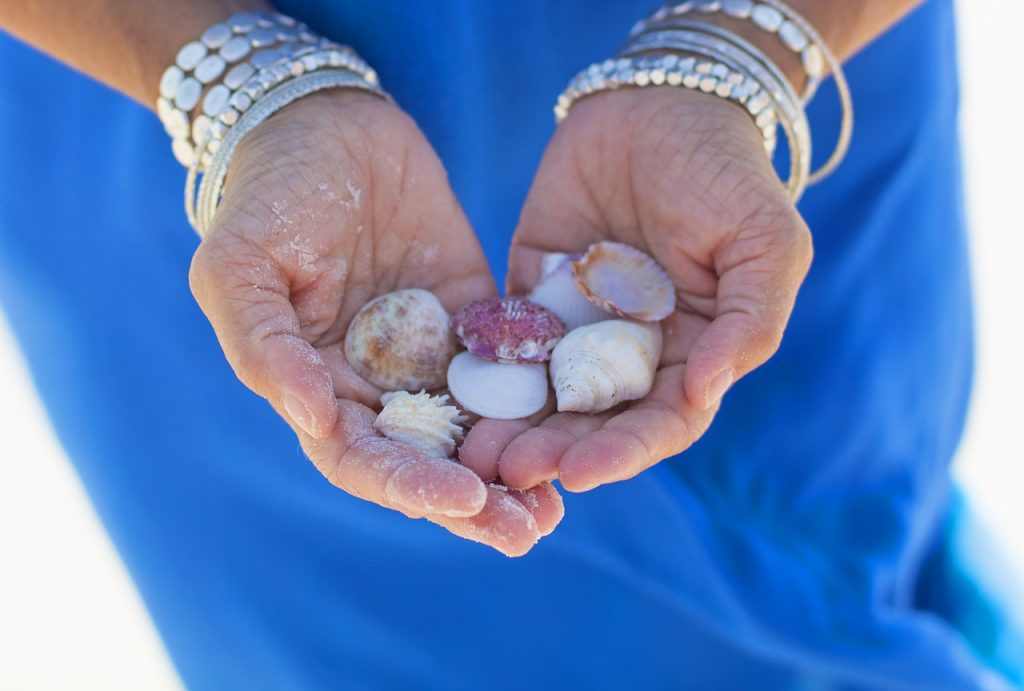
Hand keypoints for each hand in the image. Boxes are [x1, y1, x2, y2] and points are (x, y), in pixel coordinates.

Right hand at [188, 90, 562, 555]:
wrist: (329, 126)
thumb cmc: (268, 195)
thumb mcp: (239, 265)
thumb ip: (263, 343)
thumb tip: (312, 419)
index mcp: (317, 387)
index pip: (362, 457)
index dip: (408, 483)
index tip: (463, 496)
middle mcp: (377, 385)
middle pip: (427, 461)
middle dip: (474, 503)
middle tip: (527, 531)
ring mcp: (431, 355)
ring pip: (475, 432)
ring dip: (513, 473)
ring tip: (555, 510)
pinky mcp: (477, 320)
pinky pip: (512, 372)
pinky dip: (538, 410)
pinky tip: (576, 433)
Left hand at [461, 88, 811, 491]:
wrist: (658, 104)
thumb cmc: (728, 174)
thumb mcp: (765, 243)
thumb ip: (748, 320)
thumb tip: (707, 391)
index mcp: (692, 354)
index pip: (661, 422)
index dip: (626, 452)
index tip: (583, 474)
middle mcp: (631, 355)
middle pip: (594, 421)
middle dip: (558, 450)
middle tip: (515, 472)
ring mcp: (577, 329)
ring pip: (543, 395)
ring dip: (514, 428)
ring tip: (478, 454)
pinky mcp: (530, 297)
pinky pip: (503, 341)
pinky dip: (483, 373)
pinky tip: (457, 397)